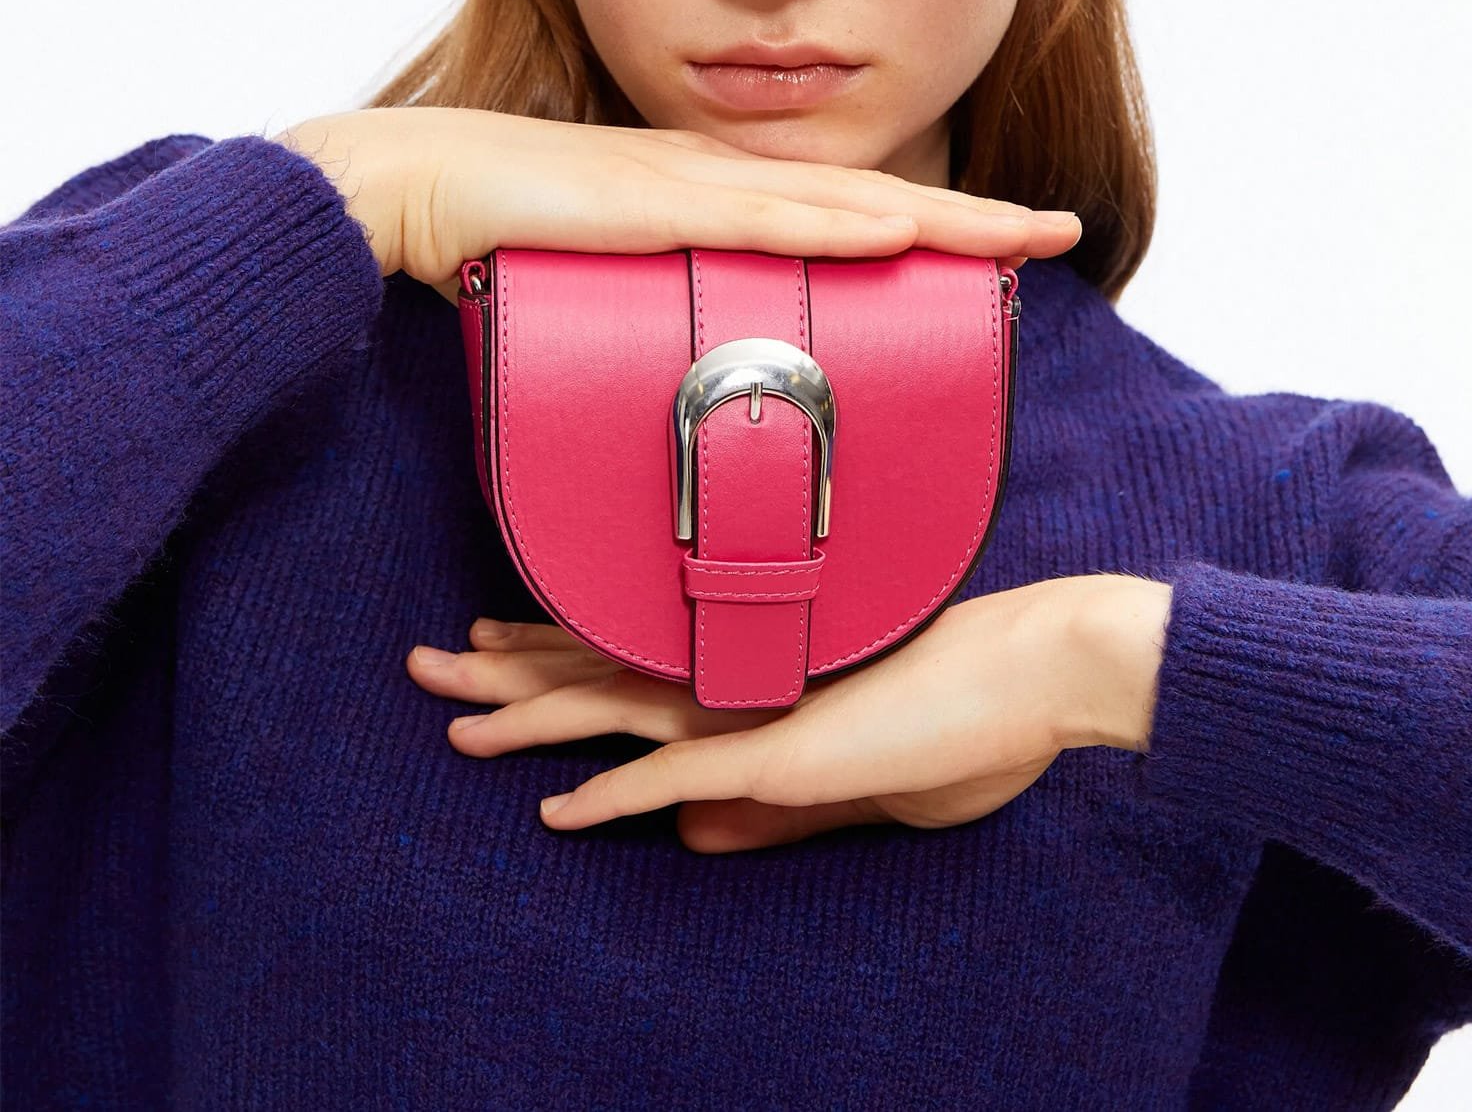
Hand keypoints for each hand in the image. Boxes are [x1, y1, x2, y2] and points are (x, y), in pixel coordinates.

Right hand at [270, 107, 1082, 305]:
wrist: (400, 185)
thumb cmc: (486, 232)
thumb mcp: (591, 283)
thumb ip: (644, 314)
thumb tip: (681, 369)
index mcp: (706, 197)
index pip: (836, 210)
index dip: (923, 225)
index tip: (997, 245)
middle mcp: (713, 179)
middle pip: (867, 199)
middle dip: (971, 218)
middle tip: (1060, 230)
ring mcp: (686, 184)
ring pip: (841, 202)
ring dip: (940, 219)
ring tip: (1024, 233)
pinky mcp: (647, 203)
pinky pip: (761, 218)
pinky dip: (838, 226)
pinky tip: (904, 230)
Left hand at [405, 575, 1171, 852]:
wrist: (1035, 672)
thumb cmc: (966, 712)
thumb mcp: (856, 777)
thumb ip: (773, 803)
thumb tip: (693, 836)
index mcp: (751, 666)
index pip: (625, 654)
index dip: (550, 649)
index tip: (491, 642)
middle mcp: (736, 673)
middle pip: (592, 666)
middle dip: (503, 670)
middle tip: (428, 664)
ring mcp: (753, 706)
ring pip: (610, 705)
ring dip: (526, 720)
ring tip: (453, 723)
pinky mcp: (782, 750)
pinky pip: (675, 775)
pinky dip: (611, 796)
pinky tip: (556, 814)